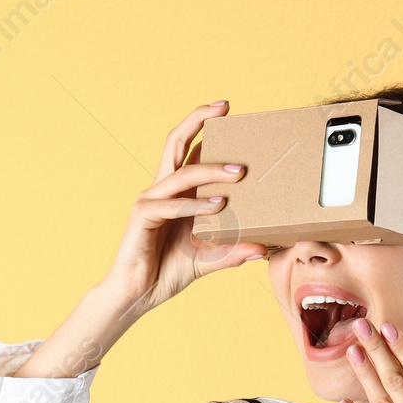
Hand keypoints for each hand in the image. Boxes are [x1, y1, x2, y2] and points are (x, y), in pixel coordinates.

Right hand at [100, 101, 268, 315]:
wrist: (138, 294)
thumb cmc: (168, 271)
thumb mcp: (210, 259)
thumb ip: (233, 252)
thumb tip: (263, 249)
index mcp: (177, 193)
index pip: (190, 151)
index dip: (205, 127)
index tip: (227, 110)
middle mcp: (162, 189)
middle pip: (175, 142)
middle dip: (198, 119)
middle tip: (223, 108)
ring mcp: (150, 200)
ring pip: (180, 173)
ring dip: (209, 170)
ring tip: (237, 173)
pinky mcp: (142, 217)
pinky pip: (169, 206)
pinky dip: (192, 205)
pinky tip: (215, 207)